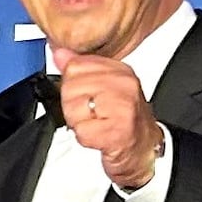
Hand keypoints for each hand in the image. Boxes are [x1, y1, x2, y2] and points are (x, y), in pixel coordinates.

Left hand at [49, 47, 163, 189]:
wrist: (143, 149)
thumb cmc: (124, 120)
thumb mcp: (104, 88)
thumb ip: (80, 69)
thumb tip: (59, 52)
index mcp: (120, 71)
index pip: (75, 65)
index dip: (71, 85)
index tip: (85, 96)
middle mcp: (124, 85)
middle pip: (71, 87)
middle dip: (72, 106)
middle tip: (90, 115)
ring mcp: (123, 108)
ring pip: (73, 108)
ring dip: (77, 122)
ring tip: (95, 124)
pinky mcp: (117, 131)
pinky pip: (81, 131)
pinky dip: (84, 138)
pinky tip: (98, 136)